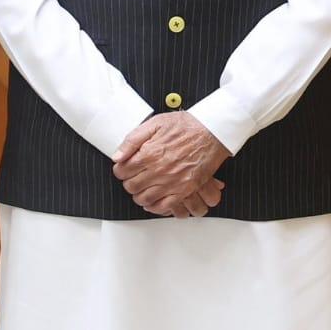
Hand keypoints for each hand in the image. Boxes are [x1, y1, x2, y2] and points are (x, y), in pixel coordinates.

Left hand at [112, 113, 229, 216]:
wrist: (212, 132)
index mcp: (149, 154)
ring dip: (139, 195)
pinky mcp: (184, 190)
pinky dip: (155, 206)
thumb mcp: (155, 123)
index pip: (122, 171)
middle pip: (131, 186)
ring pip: (144, 198)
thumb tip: (117, 156)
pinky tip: (153, 200)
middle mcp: (158, 170)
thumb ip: (132, 140)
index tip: (124, 167)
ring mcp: (171, 182)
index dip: (121, 169)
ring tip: (143, 188)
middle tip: (134, 176)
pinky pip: (164, 206)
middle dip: (129, 181)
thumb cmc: (187, 125)